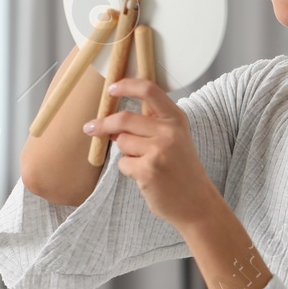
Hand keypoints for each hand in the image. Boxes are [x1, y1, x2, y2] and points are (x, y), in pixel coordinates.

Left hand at [85, 75, 220, 229]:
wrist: (197, 203)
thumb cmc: (183, 171)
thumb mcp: (176, 138)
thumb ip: (152, 124)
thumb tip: (113, 121)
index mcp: (176, 119)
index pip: (149, 90)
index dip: (126, 85)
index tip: (111, 88)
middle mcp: (169, 131)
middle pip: (124, 119)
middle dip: (103, 124)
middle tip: (90, 128)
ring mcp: (158, 151)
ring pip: (122, 142)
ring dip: (126, 153)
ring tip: (145, 164)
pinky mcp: (147, 170)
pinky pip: (123, 163)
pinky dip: (129, 170)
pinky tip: (146, 176)